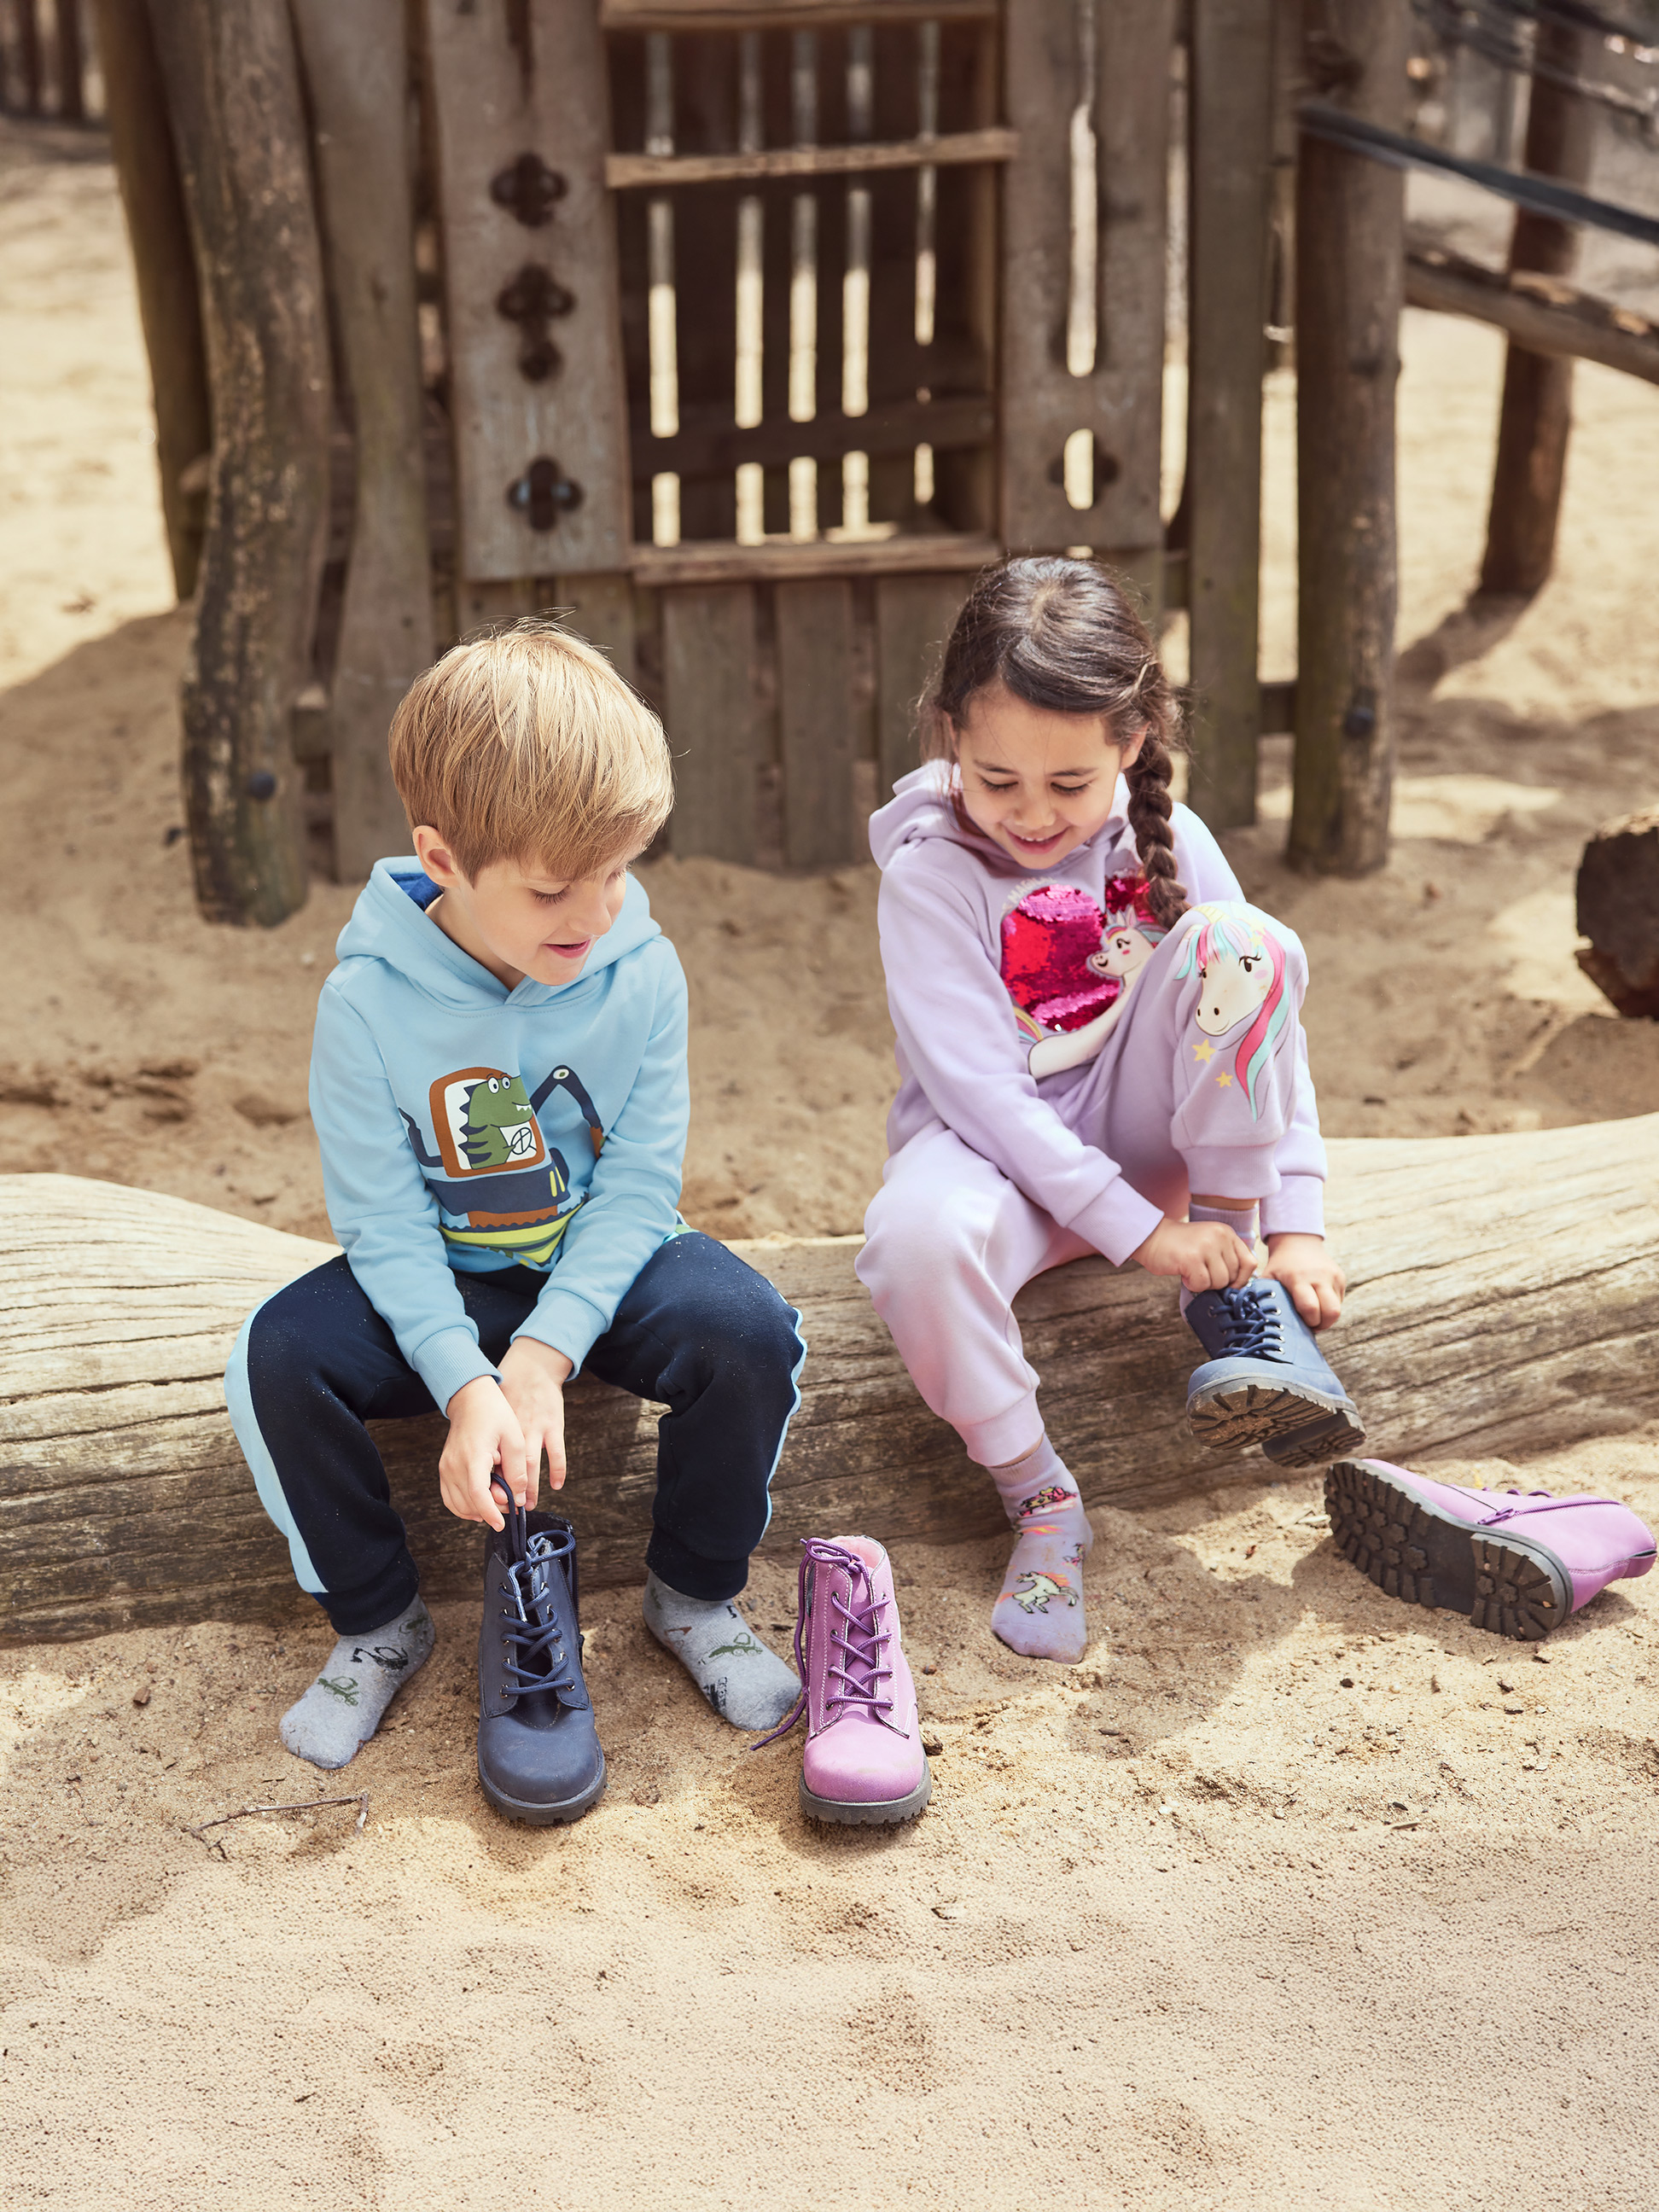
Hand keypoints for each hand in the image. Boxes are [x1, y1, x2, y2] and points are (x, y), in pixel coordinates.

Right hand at [440, 1375, 526, 1530]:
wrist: (471, 1399)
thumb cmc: (495, 1415)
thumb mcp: (515, 1439)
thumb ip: (517, 1471)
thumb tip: (519, 1498)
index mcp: (474, 1456)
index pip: (478, 1494)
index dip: (490, 1513)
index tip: (502, 1524)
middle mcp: (454, 1465)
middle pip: (470, 1503)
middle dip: (492, 1510)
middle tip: (511, 1501)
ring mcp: (446, 1468)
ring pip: (459, 1505)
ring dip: (479, 1510)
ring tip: (498, 1500)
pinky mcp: (443, 1470)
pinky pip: (450, 1499)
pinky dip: (465, 1507)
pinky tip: (481, 1506)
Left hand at [498, 1335, 573, 1500]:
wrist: (531, 1369)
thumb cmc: (509, 1395)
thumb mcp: (494, 1417)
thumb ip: (490, 1441)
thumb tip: (484, 1471)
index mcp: (499, 1431)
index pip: (492, 1466)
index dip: (491, 1490)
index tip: (492, 1506)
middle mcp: (516, 1432)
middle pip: (511, 1470)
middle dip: (512, 1493)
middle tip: (512, 1510)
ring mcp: (536, 1429)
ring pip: (532, 1465)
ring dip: (532, 1488)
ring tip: (531, 1504)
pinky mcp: (554, 1425)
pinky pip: (557, 1453)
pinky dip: (558, 1471)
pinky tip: (556, 1485)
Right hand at [1130, 1217, 1255, 1296]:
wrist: (1150, 1237)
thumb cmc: (1180, 1246)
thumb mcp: (1209, 1243)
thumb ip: (1226, 1257)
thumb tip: (1239, 1284)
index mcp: (1226, 1233)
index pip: (1250, 1262)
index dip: (1241, 1279)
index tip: (1229, 1284)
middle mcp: (1219, 1237)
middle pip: (1233, 1275)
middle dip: (1217, 1282)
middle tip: (1200, 1274)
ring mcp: (1206, 1246)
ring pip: (1219, 1282)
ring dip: (1204, 1284)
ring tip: (1191, 1272)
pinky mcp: (1192, 1258)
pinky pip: (1202, 1284)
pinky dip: (1192, 1285)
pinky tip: (1184, 1274)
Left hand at [1262, 1232, 1344, 1328]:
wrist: (1298, 1242)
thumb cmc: (1280, 1266)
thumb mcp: (1268, 1277)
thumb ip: (1263, 1297)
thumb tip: (1258, 1321)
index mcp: (1298, 1278)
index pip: (1310, 1308)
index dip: (1308, 1322)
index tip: (1300, 1325)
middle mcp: (1320, 1277)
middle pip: (1331, 1312)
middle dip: (1322, 1325)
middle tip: (1310, 1325)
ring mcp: (1333, 1276)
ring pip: (1337, 1309)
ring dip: (1327, 1318)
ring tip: (1314, 1316)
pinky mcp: (1341, 1277)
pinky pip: (1339, 1301)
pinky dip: (1329, 1307)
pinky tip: (1318, 1302)